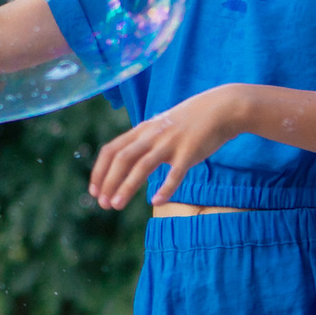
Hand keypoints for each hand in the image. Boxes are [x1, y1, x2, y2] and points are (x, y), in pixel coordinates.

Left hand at [88, 86, 251, 208]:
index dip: (99, 171)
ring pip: (142, 165)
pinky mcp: (189, 151)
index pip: (111, 150)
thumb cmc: (188, 122)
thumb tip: (125, 162)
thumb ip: (142, 142)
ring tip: (116, 205)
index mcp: (142, 131)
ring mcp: (170, 143)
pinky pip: (175, 172)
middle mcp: (152, 135)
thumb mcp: (159, 127)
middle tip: (102, 204)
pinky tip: (156, 202)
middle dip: (109, 182)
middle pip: (122, 159)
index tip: (94, 191)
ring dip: (126, 187)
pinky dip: (165, 187)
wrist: (221, 109)